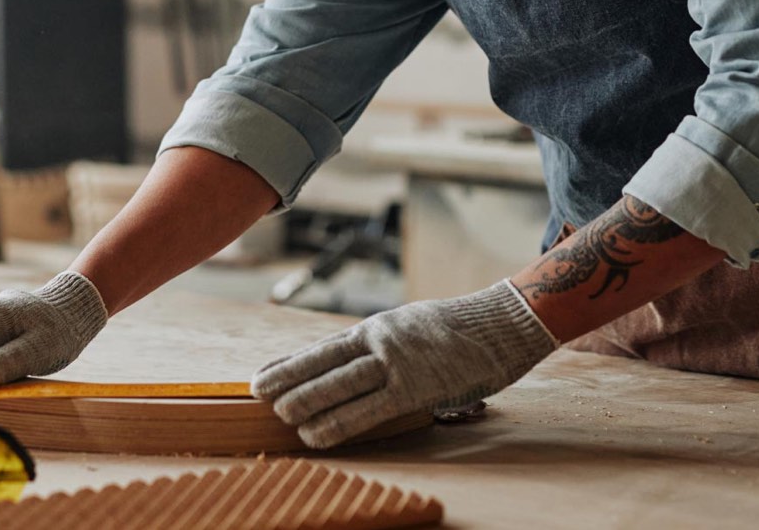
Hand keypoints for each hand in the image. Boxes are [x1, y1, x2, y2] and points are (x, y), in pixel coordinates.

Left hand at [253, 280, 556, 447]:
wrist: (502, 323)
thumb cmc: (458, 329)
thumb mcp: (409, 325)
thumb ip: (382, 343)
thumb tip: (358, 359)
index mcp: (375, 328)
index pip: (322, 349)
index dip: (289, 364)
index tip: (261, 374)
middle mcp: (378, 342)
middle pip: (322, 364)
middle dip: (287, 380)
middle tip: (257, 394)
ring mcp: (396, 364)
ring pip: (339, 385)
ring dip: (306, 401)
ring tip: (280, 415)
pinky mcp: (416, 388)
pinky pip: (368, 410)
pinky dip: (338, 423)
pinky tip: (316, 435)